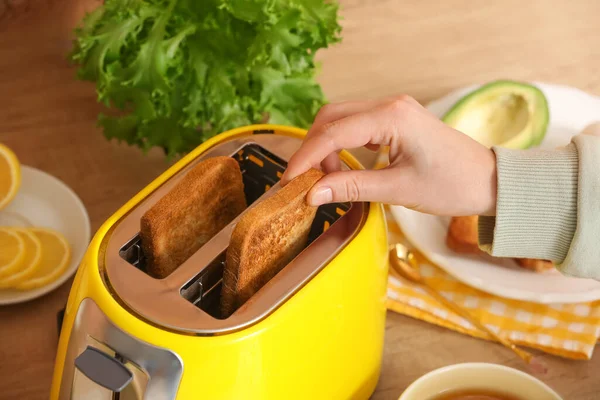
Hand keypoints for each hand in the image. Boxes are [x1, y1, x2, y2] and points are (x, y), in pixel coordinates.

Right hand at [280, 95, 496, 215]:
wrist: (491, 181)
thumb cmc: (454, 185)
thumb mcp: (399, 189)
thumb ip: (352, 188)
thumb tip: (313, 193)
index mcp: (392, 117)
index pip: (334, 133)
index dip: (306, 157)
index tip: (289, 180)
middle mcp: (391, 105)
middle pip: (332, 117)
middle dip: (313, 148)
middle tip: (305, 181)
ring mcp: (394, 109)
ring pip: (342, 118)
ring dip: (326, 146)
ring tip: (327, 178)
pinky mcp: (397, 119)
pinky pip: (357, 125)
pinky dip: (342, 144)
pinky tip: (344, 166)